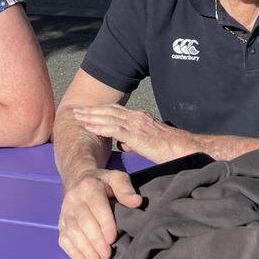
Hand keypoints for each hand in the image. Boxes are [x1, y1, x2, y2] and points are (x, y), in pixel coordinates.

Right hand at [58, 167, 140, 258]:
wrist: (79, 178)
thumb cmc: (103, 182)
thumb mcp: (116, 178)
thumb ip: (126, 188)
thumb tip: (136, 202)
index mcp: (89, 187)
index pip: (97, 207)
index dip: (105, 224)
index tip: (113, 239)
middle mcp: (74, 199)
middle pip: (83, 222)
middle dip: (95, 241)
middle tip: (107, 255)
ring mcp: (65, 211)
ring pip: (72, 231)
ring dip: (84, 248)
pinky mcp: (60, 221)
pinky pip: (62, 237)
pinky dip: (71, 250)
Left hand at [71, 104, 193, 162]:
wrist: (184, 149)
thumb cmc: (169, 149)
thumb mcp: (147, 142)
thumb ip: (133, 140)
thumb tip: (122, 144)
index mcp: (139, 117)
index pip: (115, 110)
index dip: (99, 110)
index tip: (85, 111)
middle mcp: (136, 116)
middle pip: (108, 110)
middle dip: (90, 110)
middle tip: (74, 110)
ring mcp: (135, 124)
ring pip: (108, 116)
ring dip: (90, 116)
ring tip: (76, 116)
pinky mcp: (136, 134)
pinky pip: (114, 128)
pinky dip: (99, 126)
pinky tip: (88, 126)